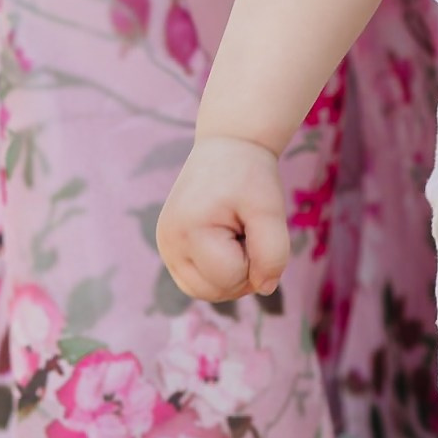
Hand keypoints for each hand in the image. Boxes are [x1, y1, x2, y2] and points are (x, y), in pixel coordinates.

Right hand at [157, 134, 292, 301]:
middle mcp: (168, 244)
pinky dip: (220, 271)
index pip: (231, 278)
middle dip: (243, 270)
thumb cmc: (250, 176)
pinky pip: (199, 281)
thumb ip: (273, 253)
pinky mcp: (170, 249)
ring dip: (232, 273)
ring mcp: (165, 248)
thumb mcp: (270, 210)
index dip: (255, 258)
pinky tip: (226, 242)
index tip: (253, 223)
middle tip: (247, 229)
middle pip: (215, 292)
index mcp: (187, 231)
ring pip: (206, 291)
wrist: (229, 146)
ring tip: (236, 234)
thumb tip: (265, 288)